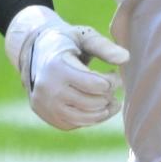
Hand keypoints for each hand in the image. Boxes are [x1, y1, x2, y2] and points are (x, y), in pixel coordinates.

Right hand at [4, 6, 129, 129]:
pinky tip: (97, 107)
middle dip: (108, 96)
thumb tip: (126, 58)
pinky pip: (75, 124)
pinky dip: (90, 118)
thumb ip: (104, 47)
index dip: (113, 81)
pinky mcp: (47, 116)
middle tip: (112, 87)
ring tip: (111, 101)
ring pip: (84, 119)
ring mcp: (46, 105)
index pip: (95, 84)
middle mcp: (48, 89)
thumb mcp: (84, 37)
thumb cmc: (67, 42)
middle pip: (91, 103)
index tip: (115, 74)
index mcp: (58, 67)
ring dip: (103, 111)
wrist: (35, 52)